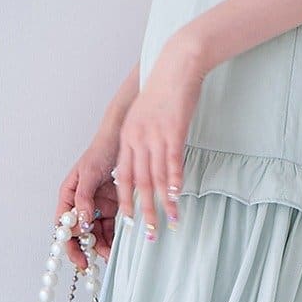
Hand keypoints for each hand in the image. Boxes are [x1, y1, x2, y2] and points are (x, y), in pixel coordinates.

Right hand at [55, 139, 122, 268]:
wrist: (122, 140)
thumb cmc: (100, 152)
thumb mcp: (89, 174)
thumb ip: (83, 198)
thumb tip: (80, 223)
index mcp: (68, 196)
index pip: (63, 225)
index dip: (68, 243)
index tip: (78, 257)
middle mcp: (80, 204)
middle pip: (78, 233)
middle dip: (85, 249)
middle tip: (93, 263)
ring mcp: (96, 207)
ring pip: (95, 233)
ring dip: (101, 246)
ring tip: (110, 256)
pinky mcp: (111, 207)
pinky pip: (110, 227)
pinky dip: (113, 238)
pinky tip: (118, 247)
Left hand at [111, 34, 205, 240]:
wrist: (176, 65)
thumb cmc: (163, 90)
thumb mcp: (146, 116)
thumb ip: (144, 140)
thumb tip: (151, 163)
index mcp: (127, 137)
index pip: (122, 177)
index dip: (126, 201)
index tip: (130, 222)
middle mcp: (136, 140)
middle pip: (137, 184)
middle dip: (144, 212)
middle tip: (150, 235)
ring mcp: (154, 136)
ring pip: (155, 178)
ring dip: (163, 204)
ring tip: (170, 223)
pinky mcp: (173, 130)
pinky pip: (173, 163)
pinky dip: (175, 183)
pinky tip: (178, 198)